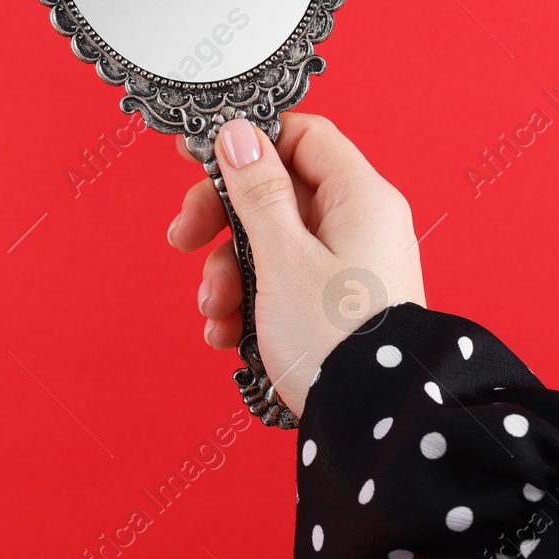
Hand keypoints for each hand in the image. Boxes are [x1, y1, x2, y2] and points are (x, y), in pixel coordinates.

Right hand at [166, 113, 425, 416]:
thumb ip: (257, 191)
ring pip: (273, 244)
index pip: (303, 137)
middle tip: (183, 239)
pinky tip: (228, 335)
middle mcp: (360, 226)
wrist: (375, 425)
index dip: (250, 143)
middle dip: (223, 222)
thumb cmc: (335, 339)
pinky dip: (251, 303)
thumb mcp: (282, 257)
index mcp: (360, 198)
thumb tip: (239, 133)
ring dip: (229, 273)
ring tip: (214, 311)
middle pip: (278, 193)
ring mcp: (349, 267)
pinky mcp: (337, 306)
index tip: (200, 160)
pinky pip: (285, 285)